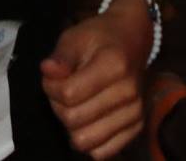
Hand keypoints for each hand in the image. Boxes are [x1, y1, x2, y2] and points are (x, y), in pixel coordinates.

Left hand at [41, 5, 148, 158]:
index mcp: (114, 65)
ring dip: (73, 127)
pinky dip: (90, 141)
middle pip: (74, 120)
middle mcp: (128, 92)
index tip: (53, 77)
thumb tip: (47, 71)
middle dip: (58, 107)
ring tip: (76, 105)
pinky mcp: (137, 127)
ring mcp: (135, 112)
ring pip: (86, 141)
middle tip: (63, 91)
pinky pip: (104, 152)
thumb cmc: (99, 37)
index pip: (68, 94)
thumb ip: (60, 57)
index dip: (51, 88)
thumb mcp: (75, 37)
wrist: (132, 39)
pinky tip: (89, 121)